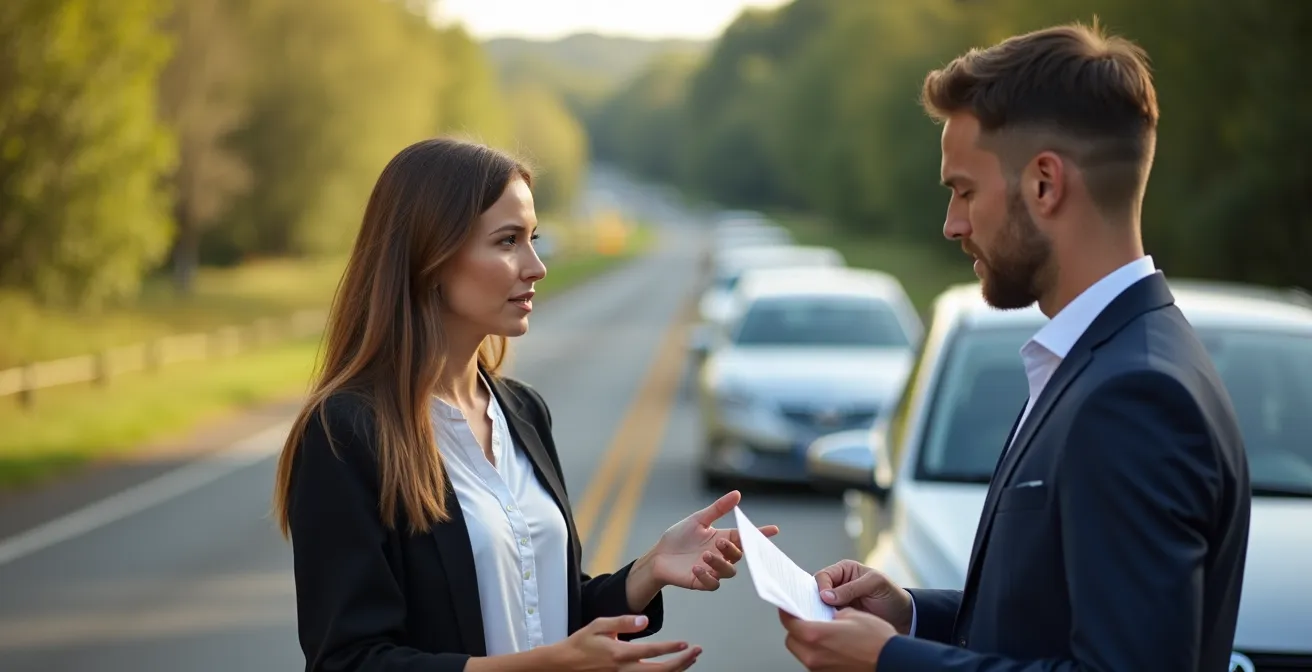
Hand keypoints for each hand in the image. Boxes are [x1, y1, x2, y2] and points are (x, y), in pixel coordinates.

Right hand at [548, 615, 700, 670]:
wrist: (564, 664)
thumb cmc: (581, 643)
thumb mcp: (600, 625)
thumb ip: (624, 622)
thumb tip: (645, 620)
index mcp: (619, 653)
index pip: (651, 652)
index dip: (670, 648)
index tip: (685, 643)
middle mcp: (624, 669)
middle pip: (660, 671)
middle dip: (682, 662)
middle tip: (696, 652)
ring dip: (676, 671)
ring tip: (690, 660)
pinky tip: (673, 670)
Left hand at [641, 490, 779, 590]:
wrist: (658, 555)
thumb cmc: (679, 536)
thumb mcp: (698, 520)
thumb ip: (718, 509)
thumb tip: (737, 494)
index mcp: (723, 538)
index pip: (745, 537)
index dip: (760, 535)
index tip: (774, 530)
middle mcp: (721, 555)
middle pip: (738, 556)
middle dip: (732, 549)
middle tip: (720, 541)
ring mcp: (713, 570)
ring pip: (728, 571)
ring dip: (719, 563)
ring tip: (704, 555)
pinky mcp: (702, 582)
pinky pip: (713, 584)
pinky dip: (707, 576)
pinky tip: (695, 568)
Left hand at [779, 608, 897, 670]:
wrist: (892, 661)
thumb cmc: (876, 639)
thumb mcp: (851, 614)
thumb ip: (831, 614)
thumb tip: (826, 617)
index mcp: (815, 635)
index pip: (789, 622)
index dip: (787, 612)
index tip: (788, 607)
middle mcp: (813, 655)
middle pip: (791, 640)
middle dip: (796, 629)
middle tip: (806, 619)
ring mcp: (820, 669)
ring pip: (802, 653)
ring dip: (807, 643)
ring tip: (822, 634)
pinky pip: (815, 663)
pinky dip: (818, 654)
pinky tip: (832, 647)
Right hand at [814, 559, 912, 633]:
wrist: (903, 617)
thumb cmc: (890, 595)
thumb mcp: (874, 584)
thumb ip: (851, 588)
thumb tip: (826, 596)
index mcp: (844, 570)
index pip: (823, 576)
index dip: (821, 587)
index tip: (825, 599)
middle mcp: (837, 585)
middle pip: (816, 591)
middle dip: (817, 601)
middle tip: (820, 612)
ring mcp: (837, 602)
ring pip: (819, 606)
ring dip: (821, 613)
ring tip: (826, 621)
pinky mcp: (840, 617)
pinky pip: (827, 619)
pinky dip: (827, 623)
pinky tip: (831, 628)